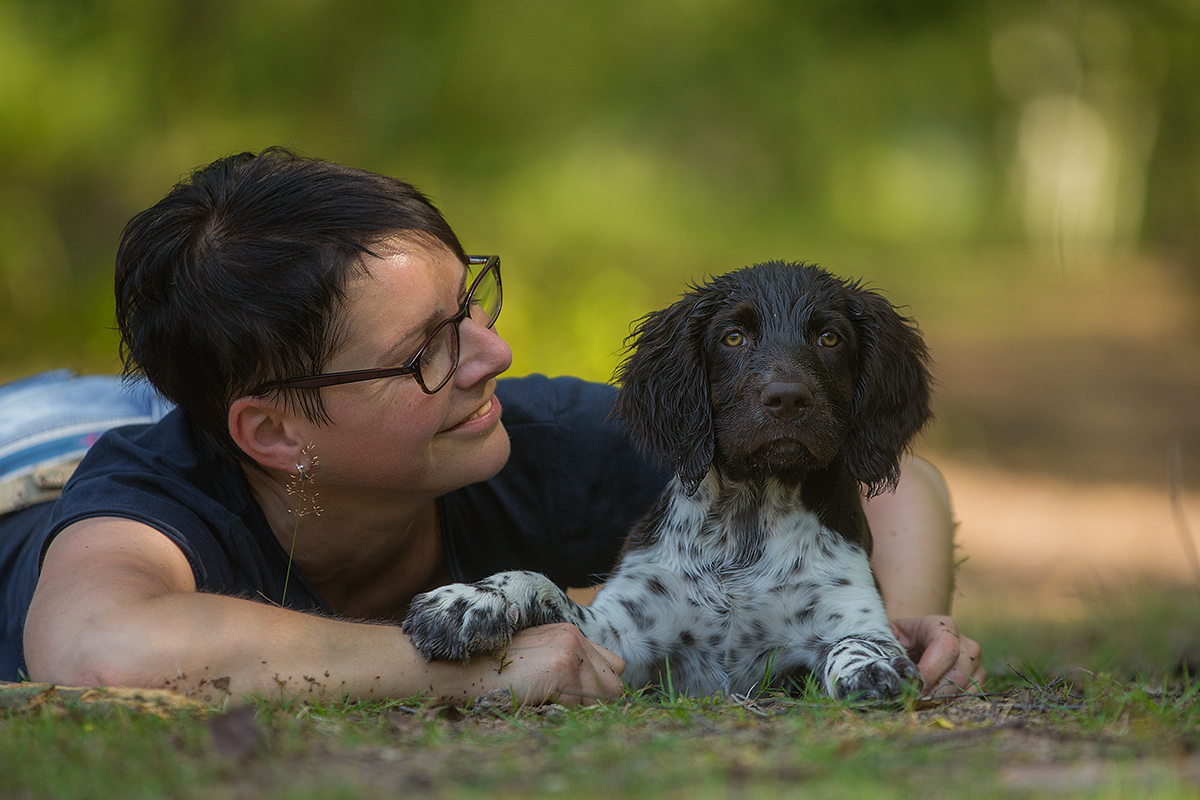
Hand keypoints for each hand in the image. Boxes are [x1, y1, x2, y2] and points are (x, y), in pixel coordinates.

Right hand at [450, 623, 625, 706]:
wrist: (464, 670)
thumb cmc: (496, 674)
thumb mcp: (537, 662)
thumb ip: (568, 668)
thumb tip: (597, 697)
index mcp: (571, 634)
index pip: (613, 667)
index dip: (599, 689)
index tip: (578, 701)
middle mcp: (575, 637)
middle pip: (614, 685)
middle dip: (595, 702)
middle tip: (564, 707)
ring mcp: (571, 650)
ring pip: (600, 699)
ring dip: (576, 710)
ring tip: (546, 702)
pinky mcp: (563, 667)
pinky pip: (577, 707)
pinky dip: (560, 713)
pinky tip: (537, 701)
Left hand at [890, 616, 983, 696]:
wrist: (917, 642)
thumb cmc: (901, 639)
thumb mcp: (891, 635)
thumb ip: (888, 645)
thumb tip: (886, 667)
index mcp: (944, 626)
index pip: (945, 648)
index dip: (930, 671)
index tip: (911, 687)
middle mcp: (966, 644)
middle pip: (957, 674)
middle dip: (932, 692)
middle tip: (911, 702)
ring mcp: (976, 664)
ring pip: (964, 690)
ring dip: (940, 701)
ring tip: (919, 703)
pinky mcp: (978, 682)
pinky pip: (968, 699)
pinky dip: (950, 705)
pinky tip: (932, 705)